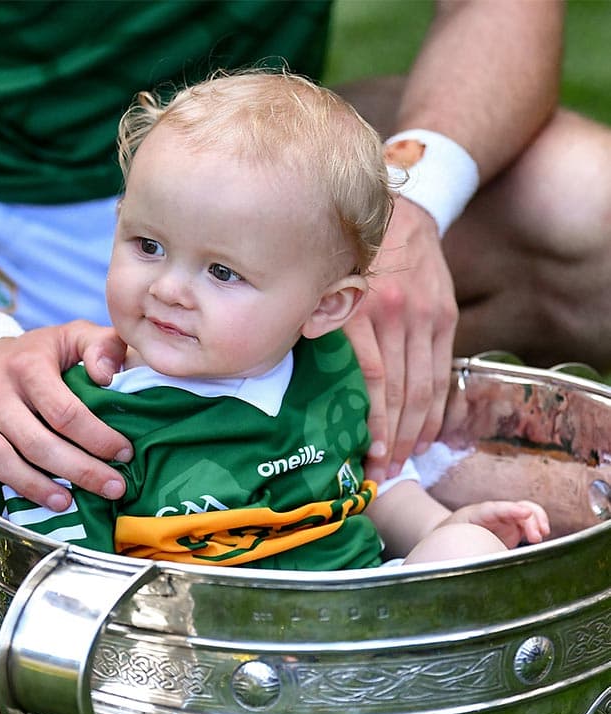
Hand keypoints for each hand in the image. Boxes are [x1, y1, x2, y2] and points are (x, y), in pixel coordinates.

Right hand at [0, 320, 129, 546]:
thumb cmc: (42, 353)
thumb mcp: (74, 336)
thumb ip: (103, 346)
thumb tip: (109, 376)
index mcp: (27, 365)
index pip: (65, 411)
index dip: (98, 438)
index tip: (125, 455)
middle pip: (36, 442)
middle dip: (79, 470)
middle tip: (113, 488)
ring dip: (33, 488)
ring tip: (67, 504)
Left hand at [345, 197, 457, 483]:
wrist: (405, 207)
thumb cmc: (351, 252)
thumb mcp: (325, 280)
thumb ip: (320, 324)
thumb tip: (302, 374)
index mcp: (359, 308)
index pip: (371, 381)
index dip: (372, 425)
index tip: (366, 458)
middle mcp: (395, 313)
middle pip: (399, 393)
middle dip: (393, 439)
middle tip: (383, 474)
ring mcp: (424, 316)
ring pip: (423, 388)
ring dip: (416, 431)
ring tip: (405, 462)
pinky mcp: (444, 316)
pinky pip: (441, 372)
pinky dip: (436, 408)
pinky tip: (429, 433)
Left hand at [446, 500, 550, 548]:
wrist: (452, 535)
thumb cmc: (454, 541)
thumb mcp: (456, 546)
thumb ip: (466, 553)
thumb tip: (473, 568)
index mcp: (475, 515)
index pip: (493, 509)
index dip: (510, 510)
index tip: (526, 513)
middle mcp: (494, 515)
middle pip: (515, 509)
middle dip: (529, 520)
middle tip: (536, 538)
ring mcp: (505, 519)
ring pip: (525, 513)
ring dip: (537, 521)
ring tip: (542, 535)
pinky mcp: (514, 528)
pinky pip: (529, 522)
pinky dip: (538, 526)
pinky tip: (541, 536)